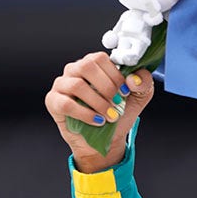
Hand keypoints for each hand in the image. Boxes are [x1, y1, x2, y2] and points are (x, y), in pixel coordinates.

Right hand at [45, 52, 154, 172]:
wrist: (105, 139)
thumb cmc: (117, 114)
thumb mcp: (138, 98)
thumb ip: (143, 83)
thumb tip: (133, 79)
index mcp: (94, 64)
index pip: (101, 58)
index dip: (115, 75)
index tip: (125, 91)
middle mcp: (75, 70)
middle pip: (87, 66)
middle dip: (107, 87)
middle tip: (117, 104)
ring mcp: (62, 84)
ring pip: (77, 85)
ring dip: (98, 103)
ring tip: (110, 116)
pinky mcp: (53, 101)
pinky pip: (66, 104)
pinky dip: (85, 114)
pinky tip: (97, 121)